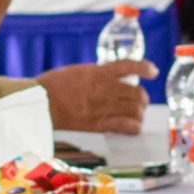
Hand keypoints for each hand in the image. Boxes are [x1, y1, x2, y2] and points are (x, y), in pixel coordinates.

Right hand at [36, 58, 153, 133]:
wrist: (40, 102)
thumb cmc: (52, 86)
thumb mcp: (77, 72)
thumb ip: (95, 75)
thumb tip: (107, 79)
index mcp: (99, 72)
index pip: (130, 66)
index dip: (145, 68)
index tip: (152, 71)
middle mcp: (106, 87)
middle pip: (137, 93)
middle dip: (142, 99)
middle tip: (139, 103)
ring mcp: (104, 106)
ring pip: (135, 109)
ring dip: (139, 114)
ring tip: (136, 117)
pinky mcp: (99, 123)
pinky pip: (126, 125)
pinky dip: (134, 127)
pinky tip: (135, 127)